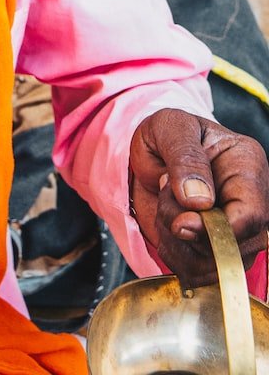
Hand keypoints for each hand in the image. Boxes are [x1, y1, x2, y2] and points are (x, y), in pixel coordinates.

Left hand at [129, 107, 268, 284]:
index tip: (181, 223)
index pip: (251, 214)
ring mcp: (235, 230)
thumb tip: (199, 201)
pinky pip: (199, 273)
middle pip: (235, 245)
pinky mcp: (215, 248)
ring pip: (215, 264)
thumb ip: (185, 158)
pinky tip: (166, 228)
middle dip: (187, 230)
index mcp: (247, 165)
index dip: (217, 228)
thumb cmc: (164, 134)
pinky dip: (174, 256)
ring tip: (165, 207)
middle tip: (165, 195)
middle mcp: (249, 202)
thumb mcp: (170, 127)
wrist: (148, 153)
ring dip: (177, 243)